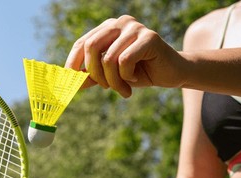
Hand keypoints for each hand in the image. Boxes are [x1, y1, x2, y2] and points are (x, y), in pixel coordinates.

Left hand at [65, 15, 186, 97]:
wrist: (171, 73)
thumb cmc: (140, 72)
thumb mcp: (111, 75)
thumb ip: (91, 76)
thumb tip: (68, 82)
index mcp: (108, 28)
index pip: (82, 43)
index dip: (73, 63)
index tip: (70, 82)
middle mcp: (120, 23)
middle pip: (91, 47)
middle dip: (94, 73)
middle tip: (105, 88)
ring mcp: (135, 27)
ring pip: (108, 58)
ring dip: (113, 81)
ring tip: (123, 90)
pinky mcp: (149, 37)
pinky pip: (124, 61)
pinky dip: (126, 77)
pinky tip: (135, 80)